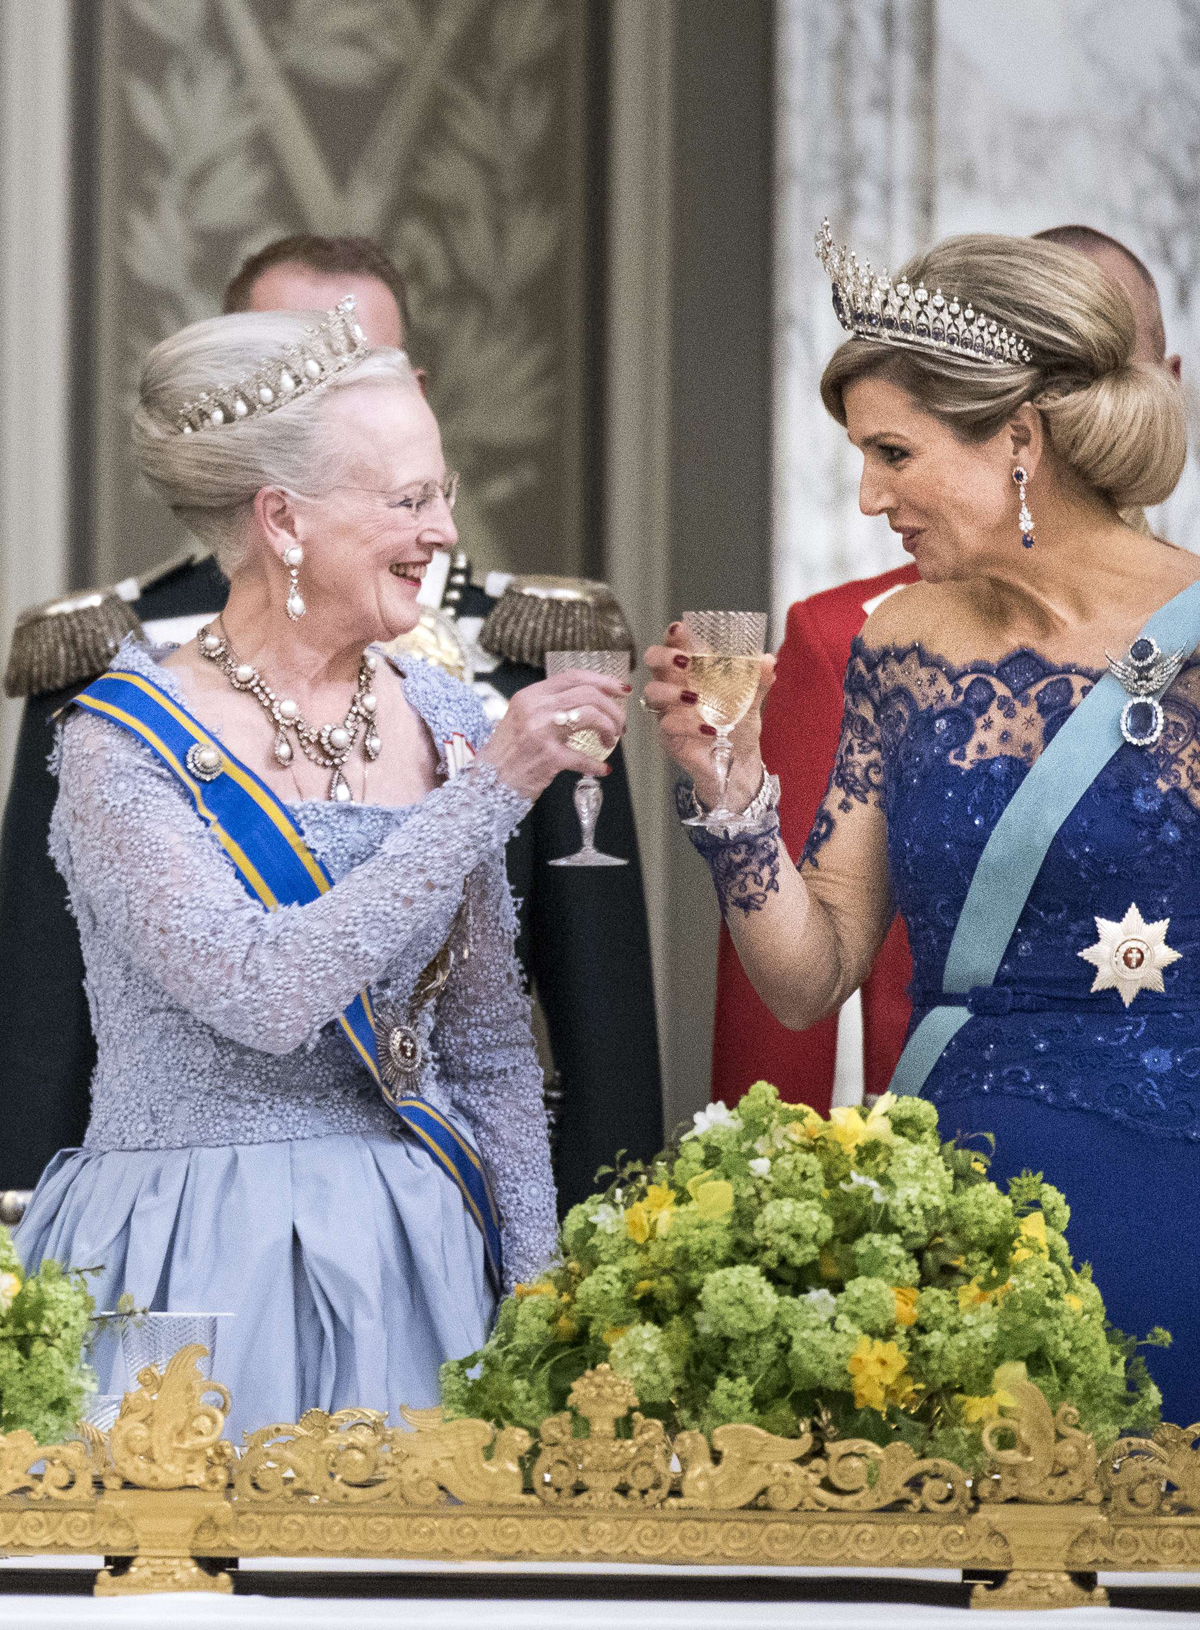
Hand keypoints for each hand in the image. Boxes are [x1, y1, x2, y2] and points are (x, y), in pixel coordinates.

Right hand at [479, 669, 628, 800]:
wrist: (488, 782)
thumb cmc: (509, 752)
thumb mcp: (522, 718)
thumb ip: (548, 706)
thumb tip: (587, 702)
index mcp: (531, 695)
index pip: (574, 677)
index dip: (603, 680)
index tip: (621, 689)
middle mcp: (535, 708)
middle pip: (589, 694)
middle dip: (613, 709)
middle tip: (619, 724)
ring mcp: (541, 732)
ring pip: (590, 715)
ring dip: (609, 728)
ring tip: (610, 740)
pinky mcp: (548, 757)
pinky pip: (584, 757)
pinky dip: (597, 765)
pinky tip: (602, 769)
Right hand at [642, 623, 774, 809]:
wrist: (739, 764)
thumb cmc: (738, 728)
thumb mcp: (752, 703)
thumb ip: (758, 682)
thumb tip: (769, 660)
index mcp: (691, 674)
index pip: (675, 647)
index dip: (672, 636)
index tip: (679, 628)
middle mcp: (674, 688)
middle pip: (652, 663)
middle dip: (662, 656)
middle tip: (684, 661)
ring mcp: (668, 712)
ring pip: (652, 692)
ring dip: (672, 692)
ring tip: (695, 698)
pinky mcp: (668, 737)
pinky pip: (668, 726)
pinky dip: (689, 726)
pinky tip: (710, 730)